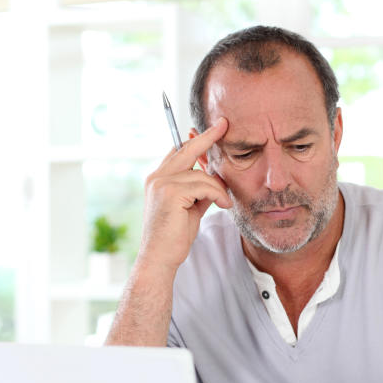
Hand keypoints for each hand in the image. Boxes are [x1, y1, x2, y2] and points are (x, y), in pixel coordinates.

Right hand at [138, 117, 230, 272]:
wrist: (160, 258)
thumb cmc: (174, 237)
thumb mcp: (190, 208)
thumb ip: (199, 191)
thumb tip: (215, 179)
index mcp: (159, 179)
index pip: (178, 151)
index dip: (195, 140)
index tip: (212, 129)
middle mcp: (157, 177)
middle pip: (186, 148)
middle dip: (207, 136)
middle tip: (223, 124)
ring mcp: (161, 182)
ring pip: (201, 173)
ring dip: (218, 187)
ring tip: (224, 201)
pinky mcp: (170, 192)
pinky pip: (204, 184)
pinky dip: (217, 194)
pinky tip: (223, 204)